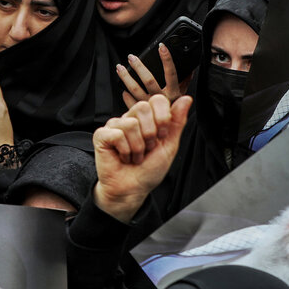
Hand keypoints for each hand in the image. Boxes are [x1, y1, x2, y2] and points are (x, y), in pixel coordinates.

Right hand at [92, 95, 192, 222]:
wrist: (133, 190)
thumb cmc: (149, 170)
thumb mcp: (169, 145)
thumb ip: (177, 121)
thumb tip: (186, 98)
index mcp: (146, 118)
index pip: (157, 100)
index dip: (162, 118)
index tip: (162, 136)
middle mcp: (129, 118)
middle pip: (143, 108)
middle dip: (150, 134)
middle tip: (146, 149)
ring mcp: (114, 125)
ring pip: (131, 124)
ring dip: (137, 147)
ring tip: (134, 156)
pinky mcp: (101, 135)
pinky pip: (117, 134)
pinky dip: (124, 151)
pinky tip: (122, 157)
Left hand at [117, 46, 186, 107]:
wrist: (168, 136)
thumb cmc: (176, 112)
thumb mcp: (182, 97)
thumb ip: (184, 82)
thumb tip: (190, 68)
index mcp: (174, 94)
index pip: (172, 74)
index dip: (167, 60)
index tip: (161, 47)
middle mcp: (161, 100)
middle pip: (149, 80)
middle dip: (139, 66)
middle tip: (131, 57)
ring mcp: (150, 107)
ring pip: (135, 89)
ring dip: (126, 78)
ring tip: (119, 68)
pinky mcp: (141, 114)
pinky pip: (130, 103)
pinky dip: (126, 96)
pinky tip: (123, 90)